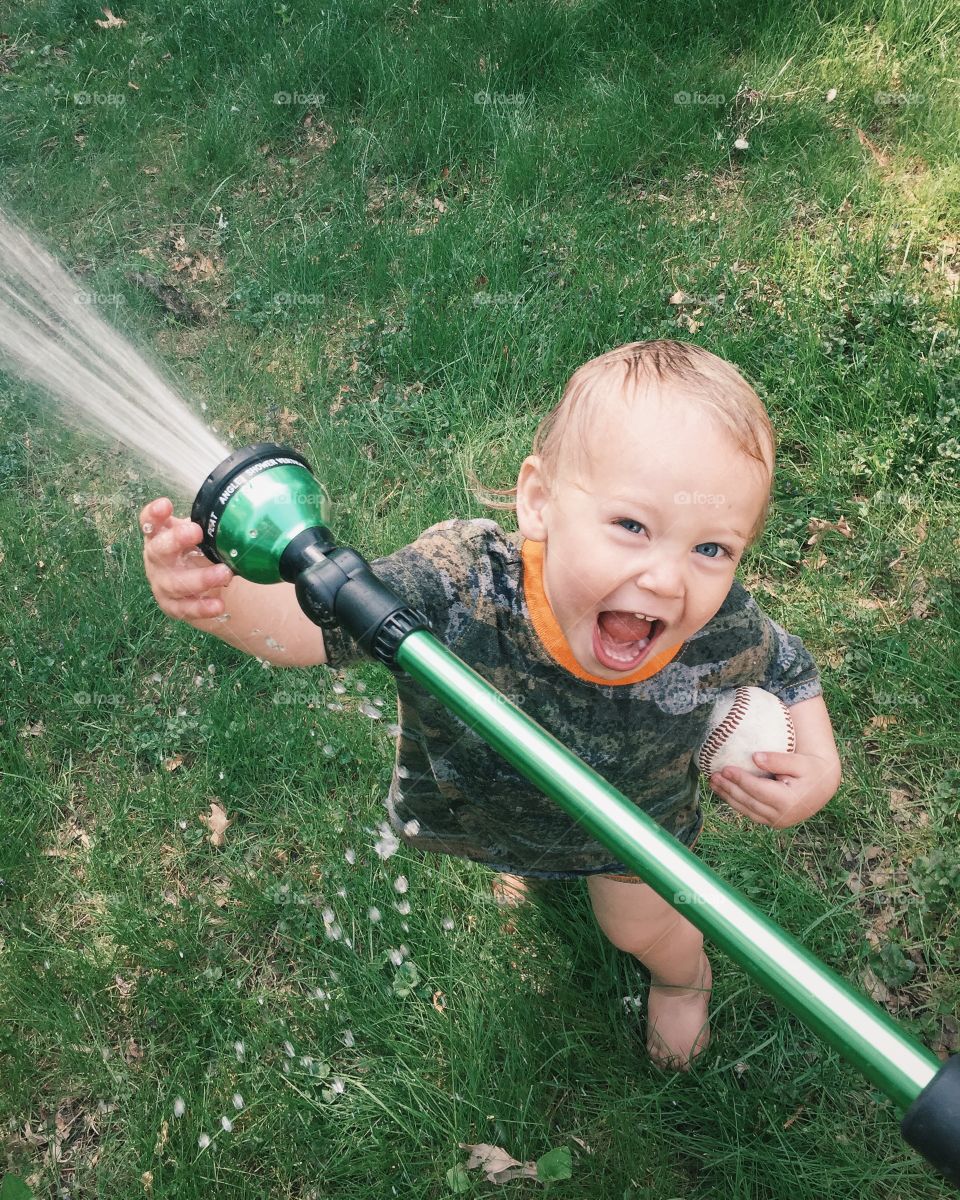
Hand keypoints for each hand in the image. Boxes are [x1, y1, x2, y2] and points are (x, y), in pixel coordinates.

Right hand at [140, 497, 234, 621]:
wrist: (197, 586)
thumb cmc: (197, 552)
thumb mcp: (201, 535)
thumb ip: (211, 524)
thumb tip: (243, 511)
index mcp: (160, 536)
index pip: (150, 522)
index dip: (153, 514)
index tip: (166, 505)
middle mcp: (156, 559)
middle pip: (158, 549)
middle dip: (176, 540)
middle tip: (196, 531)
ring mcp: (162, 583)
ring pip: (175, 582)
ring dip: (201, 578)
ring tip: (224, 573)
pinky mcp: (172, 606)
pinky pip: (185, 608)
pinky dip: (202, 607)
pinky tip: (219, 605)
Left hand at [708, 750, 839, 829]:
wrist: (823, 787)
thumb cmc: (811, 770)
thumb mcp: (799, 762)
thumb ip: (778, 760)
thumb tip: (755, 757)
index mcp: (788, 801)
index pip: (758, 790)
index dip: (740, 780)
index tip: (725, 768)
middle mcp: (781, 815)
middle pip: (749, 801)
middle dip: (729, 788)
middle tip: (713, 776)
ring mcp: (776, 821)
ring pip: (746, 810)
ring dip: (728, 797)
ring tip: (713, 783)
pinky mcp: (772, 822)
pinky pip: (750, 813)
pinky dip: (736, 803)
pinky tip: (724, 792)